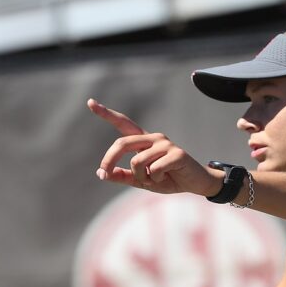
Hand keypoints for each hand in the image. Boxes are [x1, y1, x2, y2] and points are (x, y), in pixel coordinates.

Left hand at [88, 99, 221, 196]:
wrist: (195, 184)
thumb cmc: (169, 179)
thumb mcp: (142, 181)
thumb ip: (124, 176)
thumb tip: (102, 173)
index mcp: (144, 141)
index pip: (124, 124)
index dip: (106, 114)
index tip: (90, 102)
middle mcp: (154, 138)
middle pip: (122, 143)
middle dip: (109, 160)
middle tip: (103, 173)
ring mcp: (165, 144)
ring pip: (137, 162)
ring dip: (141, 178)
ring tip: (155, 180)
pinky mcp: (176, 153)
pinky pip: (153, 170)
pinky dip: (156, 180)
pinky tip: (167, 177)